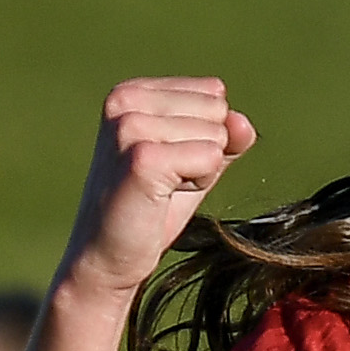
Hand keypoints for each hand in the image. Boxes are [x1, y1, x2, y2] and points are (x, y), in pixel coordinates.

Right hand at [57, 76, 257, 305]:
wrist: (105, 259)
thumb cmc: (147, 212)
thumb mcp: (192, 165)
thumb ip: (223, 137)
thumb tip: (243, 123)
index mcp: (132, 91)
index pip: (213, 92)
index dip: (203, 136)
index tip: (166, 164)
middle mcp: (126, 100)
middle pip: (216, 111)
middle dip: (202, 153)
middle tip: (163, 182)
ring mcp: (131, 126)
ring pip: (216, 136)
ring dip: (199, 173)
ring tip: (159, 191)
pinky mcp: (143, 158)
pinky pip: (210, 159)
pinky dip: (197, 185)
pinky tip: (161, 199)